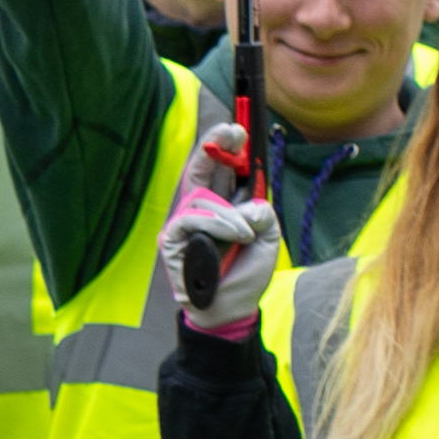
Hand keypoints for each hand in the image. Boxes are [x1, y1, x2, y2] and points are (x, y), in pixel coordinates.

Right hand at [164, 121, 279, 339]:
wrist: (231, 308)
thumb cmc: (247, 274)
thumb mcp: (268, 238)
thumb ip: (263, 213)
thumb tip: (249, 203)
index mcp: (223, 208)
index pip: (221, 172)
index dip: (226, 150)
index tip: (238, 130)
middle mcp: (201, 211)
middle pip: (201, 170)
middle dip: (215, 147)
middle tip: (232, 129)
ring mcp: (183, 223)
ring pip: (202, 198)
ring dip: (229, 214)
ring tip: (247, 234)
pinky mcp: (171, 239)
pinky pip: (191, 219)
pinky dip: (216, 225)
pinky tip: (234, 236)